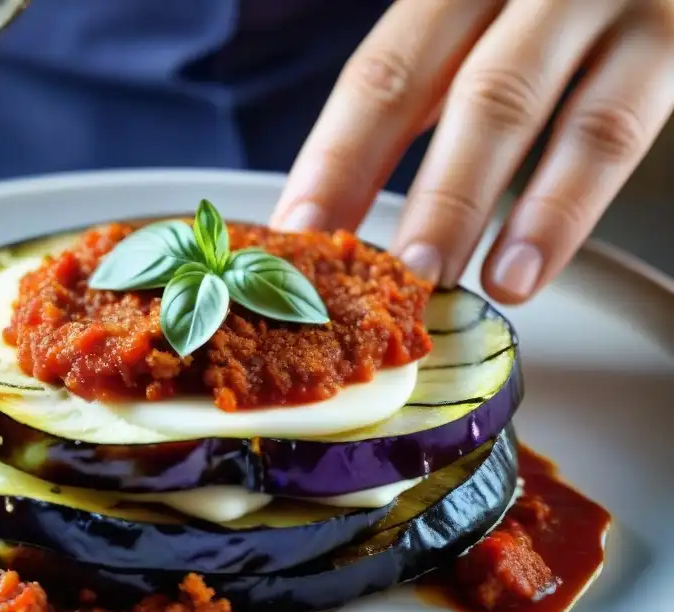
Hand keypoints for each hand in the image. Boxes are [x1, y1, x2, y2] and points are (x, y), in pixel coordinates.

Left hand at [272, 0, 673, 303]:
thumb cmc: (551, 8)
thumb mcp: (482, 23)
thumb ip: (428, 89)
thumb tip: (348, 205)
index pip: (381, 74)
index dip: (335, 159)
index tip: (298, 234)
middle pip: (444, 85)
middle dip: (407, 189)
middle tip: (375, 273)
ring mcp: (607, 1)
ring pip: (526, 105)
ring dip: (471, 202)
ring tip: (438, 279)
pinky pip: (618, 127)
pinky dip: (565, 207)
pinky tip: (526, 268)